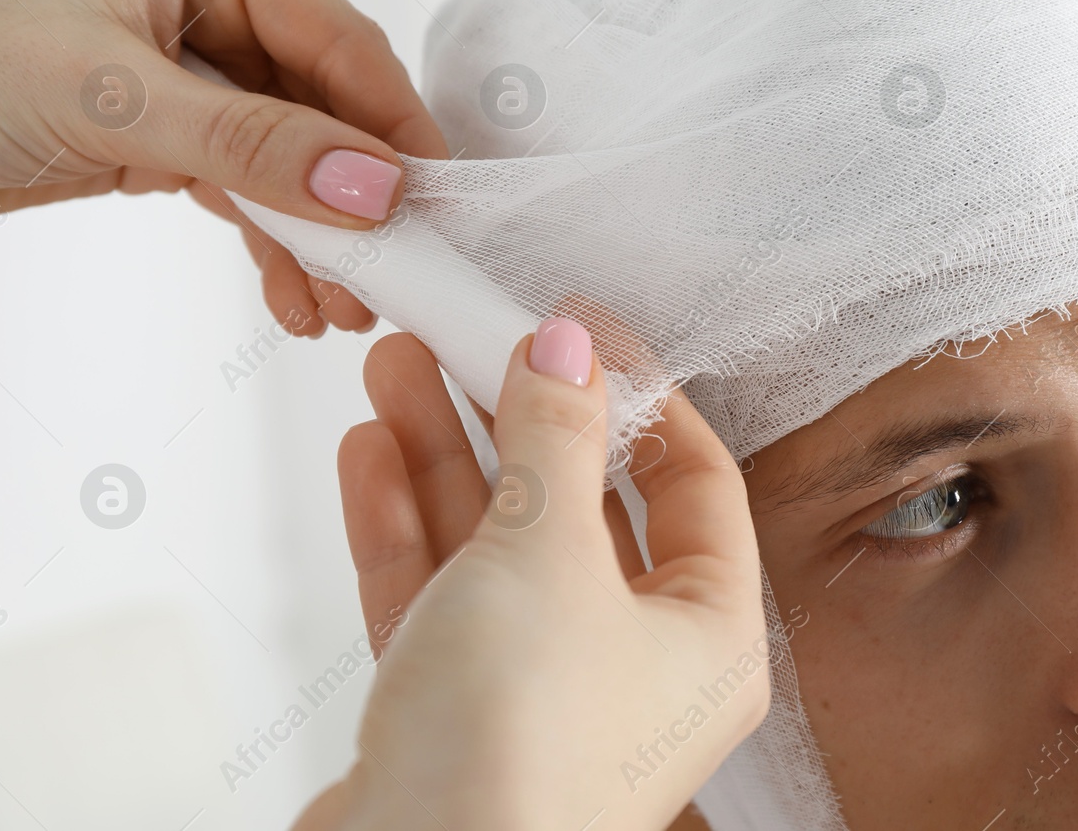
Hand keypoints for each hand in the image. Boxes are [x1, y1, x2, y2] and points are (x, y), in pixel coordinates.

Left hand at [0, 0, 447, 334]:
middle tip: (397, 278)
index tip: (436, 209)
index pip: (337, 38)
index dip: (392, 126)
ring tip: (347, 310)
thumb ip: (252, 146)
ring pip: (291, 154)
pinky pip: (246, 184)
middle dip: (357, 196)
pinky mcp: (164, 126)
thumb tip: (378, 187)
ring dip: (320, 233)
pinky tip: (295, 297)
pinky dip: (272, 240)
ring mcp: (189, 63)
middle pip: (324, 102)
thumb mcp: (109, 97)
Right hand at [297, 325, 767, 830]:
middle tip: (466, 338)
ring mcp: (543, 694)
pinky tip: (370, 453)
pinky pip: (440, 600)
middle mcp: (636, 668)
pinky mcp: (458, 719)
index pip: (695, 484)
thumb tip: (569, 346)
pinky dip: (406, 527)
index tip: (581, 329)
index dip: (640, 397)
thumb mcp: (547, 553)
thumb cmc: (517, 748)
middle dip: (516, 419)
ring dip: (446, 456)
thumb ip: (556, 440)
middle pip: (581, 507)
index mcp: (708, 635)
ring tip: (399, 366)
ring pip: (498, 547)